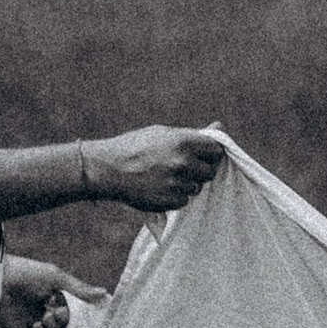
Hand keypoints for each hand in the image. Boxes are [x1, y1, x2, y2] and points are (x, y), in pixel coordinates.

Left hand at [0, 254, 101, 327]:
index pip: (81, 314)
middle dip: (67, 323)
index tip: (81, 314)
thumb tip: (105, 293)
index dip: (82, 316)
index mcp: (62, 298)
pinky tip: (35, 326)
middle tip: (56, 312)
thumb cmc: (25, 273)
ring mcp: (41, 325)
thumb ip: (80, 290)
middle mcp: (53, 312)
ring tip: (44, 317)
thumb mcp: (56, 278)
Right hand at [87, 127, 225, 210]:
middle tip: (183, 167)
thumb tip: (219, 126)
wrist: (107, 169)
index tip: (203, 156)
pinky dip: (175, 197)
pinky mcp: (169, 201)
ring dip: (186, 184)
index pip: (216, 151)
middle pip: (210, 172)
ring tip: (165, 177)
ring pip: (196, 188)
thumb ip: (193, 134)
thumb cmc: (135, 147)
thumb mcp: (163, 133)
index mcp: (184, 142)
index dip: (211, 154)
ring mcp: (176, 183)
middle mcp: (183, 163)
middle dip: (200, 170)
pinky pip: (184, 201)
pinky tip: (159, 188)